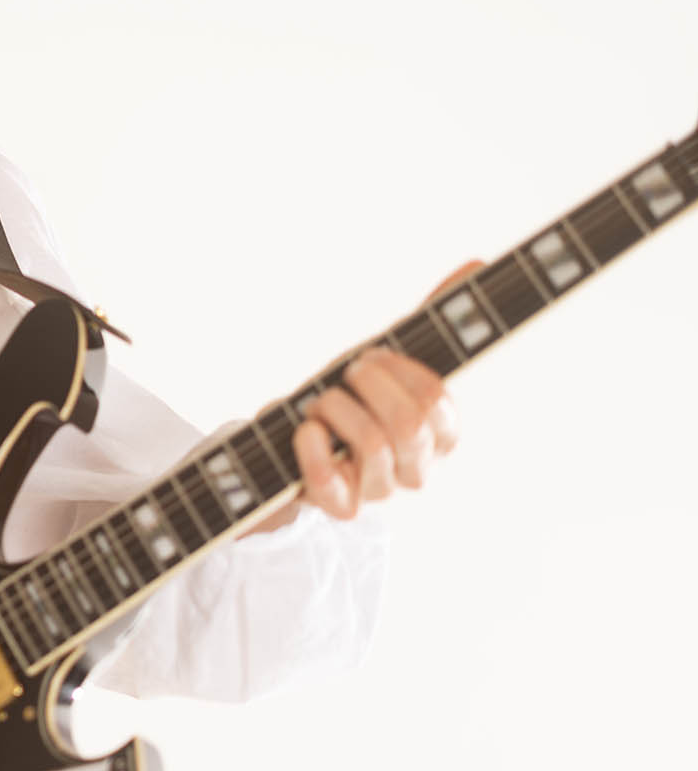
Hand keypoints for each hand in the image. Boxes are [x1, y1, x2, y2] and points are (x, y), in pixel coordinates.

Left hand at [290, 260, 478, 519]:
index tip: (373, 355)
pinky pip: (331, 481)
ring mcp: (382, 491)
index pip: (438, 400)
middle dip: (369, 384)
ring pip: (373, 447)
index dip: (400, 370)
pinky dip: (311, 448)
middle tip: (347, 373)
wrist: (292, 443)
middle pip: (410, 423)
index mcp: (440, 433)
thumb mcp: (389, 357)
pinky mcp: (342, 507)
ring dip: (335, 410)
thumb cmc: (351, 399)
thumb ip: (432, 318)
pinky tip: (305, 432)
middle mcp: (418, 467)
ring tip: (322, 403)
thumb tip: (478, 263)